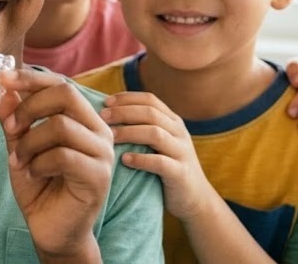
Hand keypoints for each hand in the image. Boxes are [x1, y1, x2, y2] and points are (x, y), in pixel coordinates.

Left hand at [0, 69, 112, 260]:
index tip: (2, 78)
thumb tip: (5, 91)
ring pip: (60, 125)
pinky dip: (38, 163)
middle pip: (65, 93)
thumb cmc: (40, 186)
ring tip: (19, 161)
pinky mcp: (99, 176)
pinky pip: (63, 155)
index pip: (61, 84)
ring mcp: (103, 152)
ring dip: (29, 143)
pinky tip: (33, 174)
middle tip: (10, 128)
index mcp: (83, 119)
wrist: (51, 229)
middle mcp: (99, 130)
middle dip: (29, 107)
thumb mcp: (20, 147)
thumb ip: (15, 120)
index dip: (31, 78)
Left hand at [100, 92, 216, 221]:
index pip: (150, 99)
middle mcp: (179, 133)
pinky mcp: (181, 173)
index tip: (105, 102)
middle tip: (102, 117)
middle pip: (150, 113)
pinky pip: (160, 162)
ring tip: (110, 137)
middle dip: (123, 112)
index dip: (127, 98)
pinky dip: (140, 159)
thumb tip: (106, 114)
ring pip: (155, 133)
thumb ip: (141, 127)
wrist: (195, 199)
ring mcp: (182, 152)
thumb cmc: (166, 168)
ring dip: (129, 132)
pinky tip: (124, 160)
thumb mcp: (158, 143)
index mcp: (172, 121)